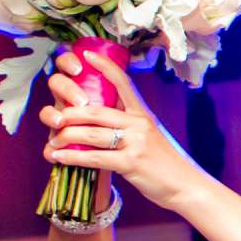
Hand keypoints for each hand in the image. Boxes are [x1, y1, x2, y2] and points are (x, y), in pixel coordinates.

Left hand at [42, 49, 203, 210]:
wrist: (187, 186)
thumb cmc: (167, 164)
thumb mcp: (152, 137)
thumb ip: (131, 127)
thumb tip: (103, 124)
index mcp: (143, 114)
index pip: (123, 82)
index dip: (104, 66)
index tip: (86, 53)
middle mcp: (139, 124)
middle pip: (95, 111)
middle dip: (69, 114)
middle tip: (55, 120)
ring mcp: (136, 143)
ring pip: (90, 134)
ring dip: (65, 137)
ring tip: (53, 142)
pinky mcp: (131, 163)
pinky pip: (94, 157)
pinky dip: (72, 157)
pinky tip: (59, 157)